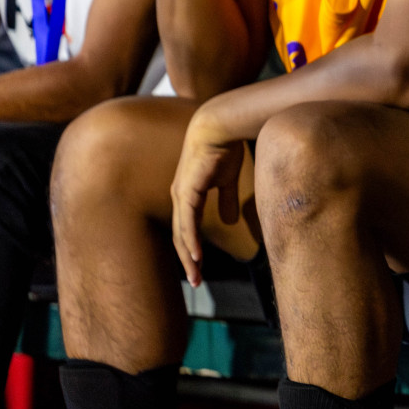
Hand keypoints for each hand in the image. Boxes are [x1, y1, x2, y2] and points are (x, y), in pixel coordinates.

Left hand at [169, 108, 245, 286]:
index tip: (201, 267)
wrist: (219, 126)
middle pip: (181, 237)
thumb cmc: (224, 149)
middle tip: (196, 282)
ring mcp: (181, 195)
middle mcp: (180, 197)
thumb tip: (228, 220)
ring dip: (189, 257)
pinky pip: (187, 222)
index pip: (187, 229)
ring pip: (182, 234)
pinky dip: (191, 240)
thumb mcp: (228, 180)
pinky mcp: (187, 191)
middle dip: (188, 260)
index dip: (193, 249)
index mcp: (188, 195)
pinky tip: (196, 255)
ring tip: (196, 276)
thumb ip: (227, 199)